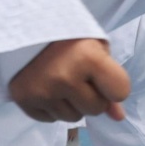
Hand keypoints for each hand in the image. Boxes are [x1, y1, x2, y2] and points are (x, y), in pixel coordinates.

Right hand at [7, 36, 128, 122]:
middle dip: (91, 96)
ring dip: (71, 104)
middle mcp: (64, 78)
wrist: (25, 26)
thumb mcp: (97, 49)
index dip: (114, 86)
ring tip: (60, 80)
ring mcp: (42, 91)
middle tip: (78, 76)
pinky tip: (46, 86)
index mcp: (88, 58)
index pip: (120, 92)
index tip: (102, 75)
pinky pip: (51, 119)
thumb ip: (111, 82)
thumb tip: (118, 117)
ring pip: (72, 118)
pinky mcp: (23, 100)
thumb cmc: (68, 35)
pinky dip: (52, 107)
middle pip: (95, 109)